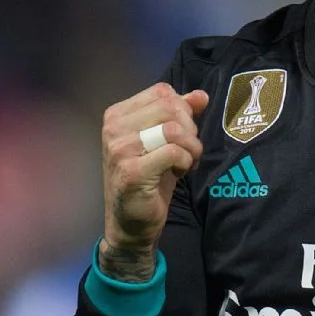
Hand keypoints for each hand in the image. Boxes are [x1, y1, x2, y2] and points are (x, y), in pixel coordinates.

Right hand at [99, 82, 208, 280]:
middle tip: (188, 150)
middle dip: (190, 128)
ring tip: (187, 161)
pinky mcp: (131, 171)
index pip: (162, 91)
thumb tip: (201, 95)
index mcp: (117, 114)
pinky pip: (174, 152)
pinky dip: (186, 161)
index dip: (183, 109)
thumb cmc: (149, 179)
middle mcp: (113, 128)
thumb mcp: (165, 141)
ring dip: (191, 146)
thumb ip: (181, 115)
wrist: (130, 224)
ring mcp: (119, 149)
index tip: (183, 133)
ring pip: (173, 129)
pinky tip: (180, 172)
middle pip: (170, 107)